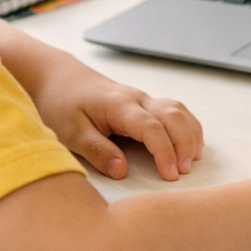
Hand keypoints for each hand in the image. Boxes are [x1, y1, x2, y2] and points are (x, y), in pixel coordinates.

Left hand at [22, 51, 203, 181]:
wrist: (57, 76)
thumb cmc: (61, 102)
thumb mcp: (70, 131)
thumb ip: (97, 151)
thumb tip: (121, 170)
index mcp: (119, 105)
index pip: (152, 128)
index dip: (164, 152)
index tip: (171, 175)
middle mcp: (136, 99)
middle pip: (173, 117)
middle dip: (184, 144)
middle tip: (184, 171)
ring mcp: (141, 98)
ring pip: (177, 110)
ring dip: (189, 133)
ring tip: (193, 159)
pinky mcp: (142, 103)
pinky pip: (173, 110)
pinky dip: (186, 125)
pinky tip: (191, 142)